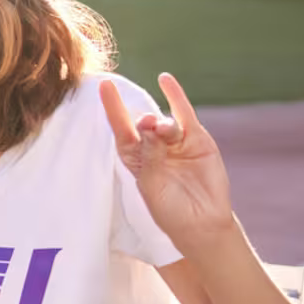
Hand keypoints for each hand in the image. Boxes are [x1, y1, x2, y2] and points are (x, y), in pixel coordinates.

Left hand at [99, 74, 233, 244]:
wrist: (200, 223)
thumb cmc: (169, 208)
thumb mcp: (152, 183)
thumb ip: (150, 154)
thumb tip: (149, 123)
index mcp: (135, 158)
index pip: (120, 129)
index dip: (112, 108)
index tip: (103, 85)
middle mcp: (154, 146)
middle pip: (141, 125)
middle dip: (140, 122)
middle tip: (144, 124)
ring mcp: (176, 142)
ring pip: (164, 123)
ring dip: (162, 125)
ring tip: (163, 131)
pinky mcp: (198, 140)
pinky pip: (185, 115)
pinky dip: (176, 96)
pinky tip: (166, 80)